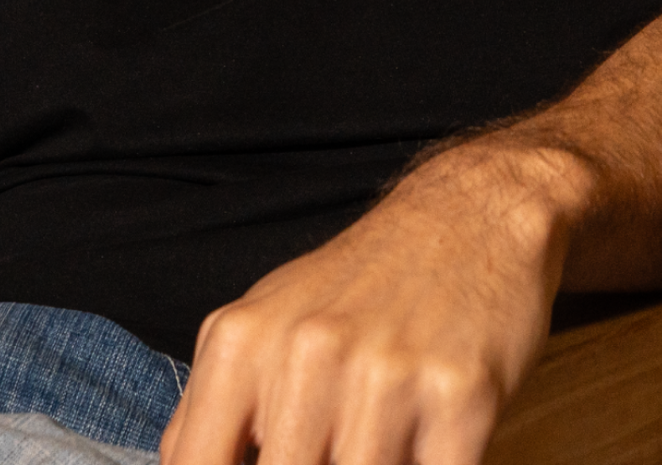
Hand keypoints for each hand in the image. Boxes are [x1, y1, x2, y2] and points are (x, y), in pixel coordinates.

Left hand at [158, 143, 589, 464]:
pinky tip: (420, 443)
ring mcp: (384, 376)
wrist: (467, 221)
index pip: (194, 460)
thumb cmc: (357, 286)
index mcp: (242, 342)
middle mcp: (307, 354)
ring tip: (380, 439)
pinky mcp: (460, 396)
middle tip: (327, 448)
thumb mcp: (261, 325)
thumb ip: (215, 404)